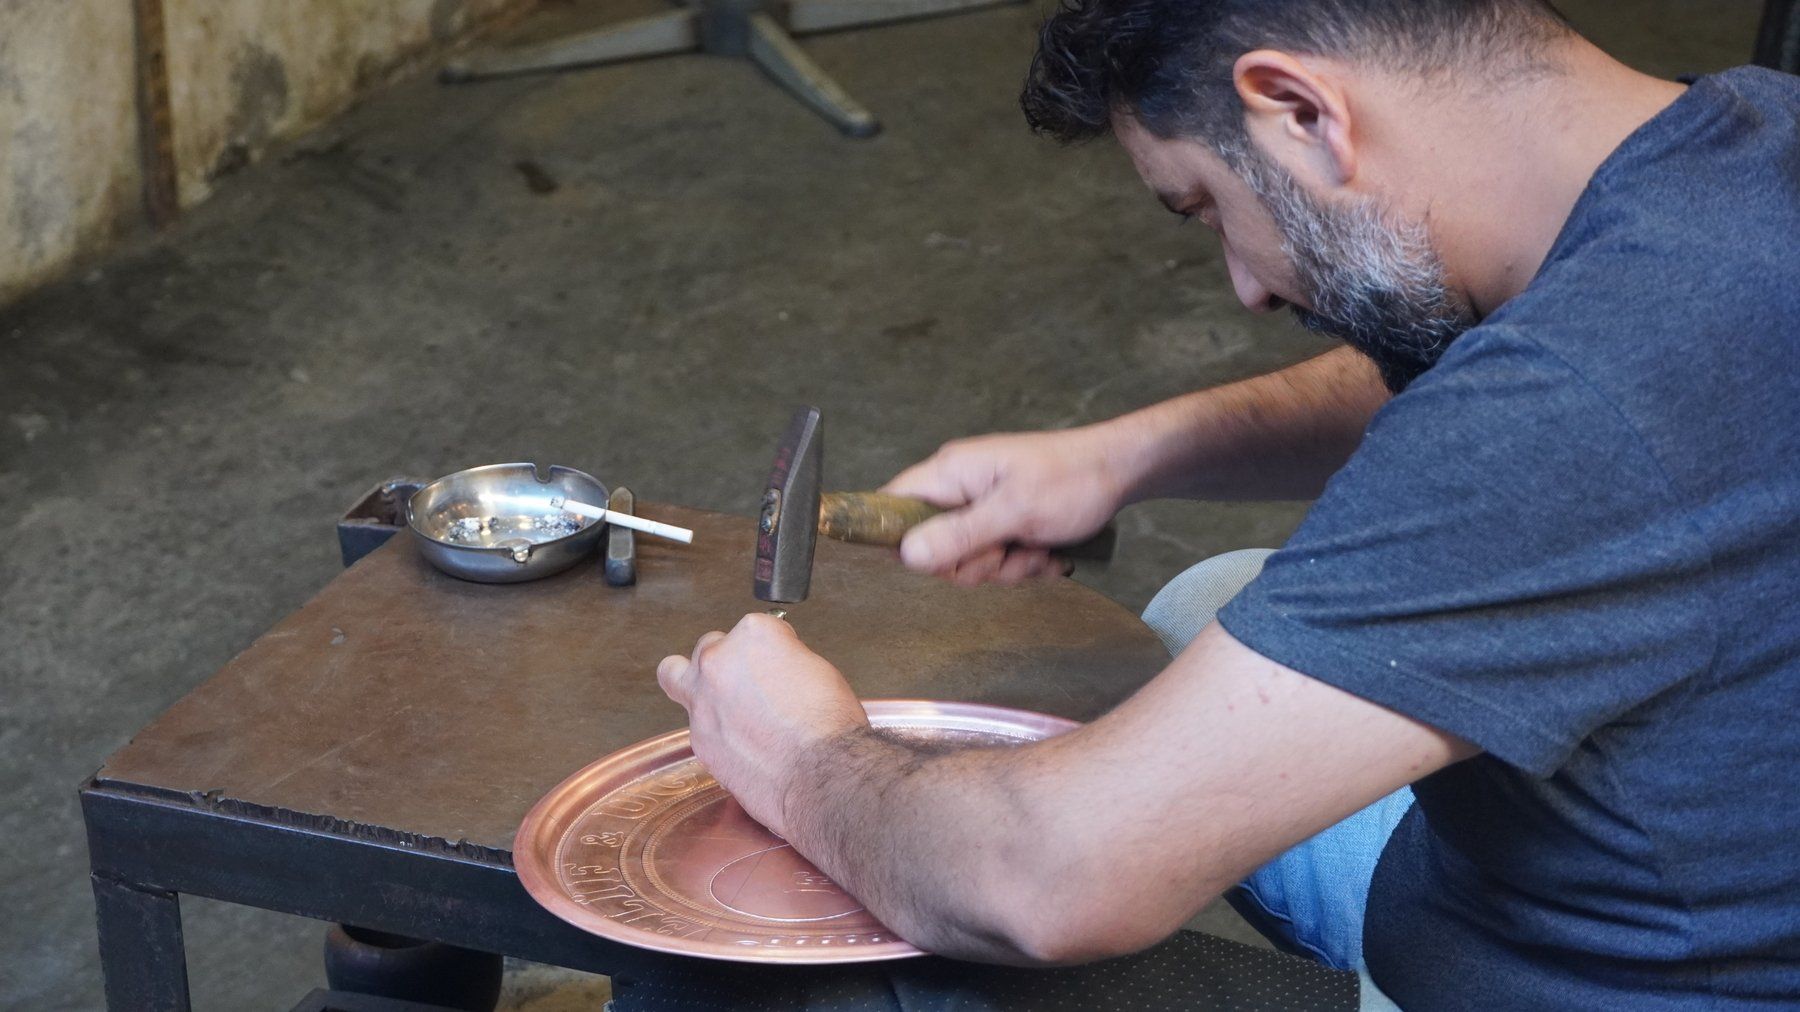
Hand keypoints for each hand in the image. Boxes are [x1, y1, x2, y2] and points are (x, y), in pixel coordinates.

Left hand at [657, 614, 867, 836]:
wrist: (822, 774)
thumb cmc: (828, 725)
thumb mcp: (816, 669)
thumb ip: (782, 659)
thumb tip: (774, 668)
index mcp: (754, 634)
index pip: (751, 629)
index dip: (768, 650)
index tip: (776, 663)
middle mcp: (720, 660)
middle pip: (711, 646)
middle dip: (729, 661)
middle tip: (748, 682)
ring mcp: (702, 699)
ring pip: (675, 673)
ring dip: (693, 680)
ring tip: (713, 696)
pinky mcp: (697, 738)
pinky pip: (694, 722)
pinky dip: (712, 727)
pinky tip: (736, 741)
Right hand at [883, 425, 1127, 585]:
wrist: (1121, 471)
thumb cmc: (1072, 479)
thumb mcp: (1015, 511)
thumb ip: (960, 534)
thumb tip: (906, 555)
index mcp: (951, 472)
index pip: (893, 505)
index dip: (903, 540)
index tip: (943, 558)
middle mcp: (959, 489)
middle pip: (932, 548)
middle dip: (975, 563)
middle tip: (1009, 548)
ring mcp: (982, 509)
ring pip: (969, 562)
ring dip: (1007, 566)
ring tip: (1038, 546)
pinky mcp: (1003, 525)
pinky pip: (996, 562)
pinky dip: (1024, 564)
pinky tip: (1049, 551)